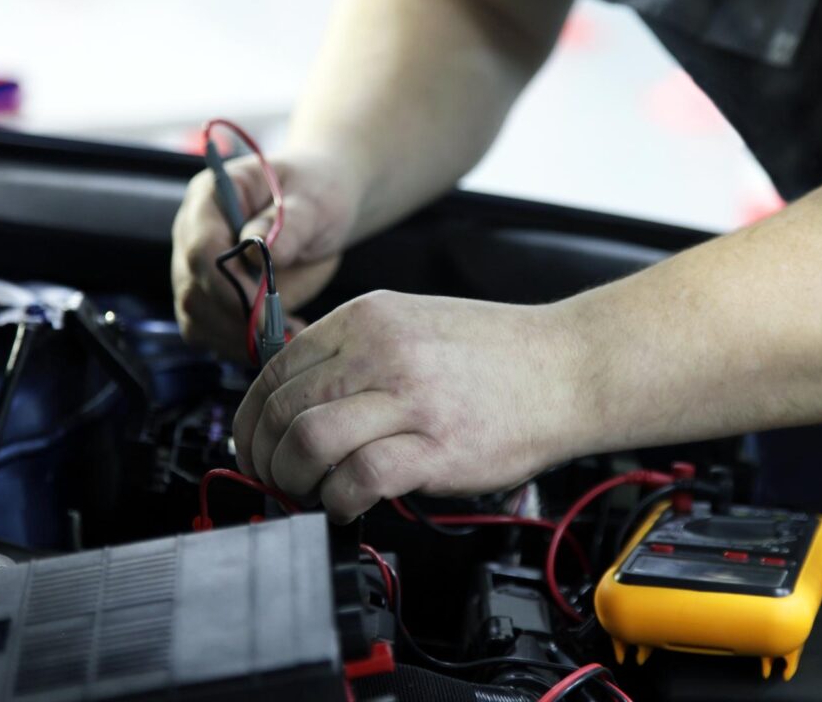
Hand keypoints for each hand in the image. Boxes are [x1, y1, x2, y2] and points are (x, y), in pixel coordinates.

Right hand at [171, 153, 358, 359]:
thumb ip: (289, 225)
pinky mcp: (212, 299)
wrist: (318, 208)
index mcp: (210, 199)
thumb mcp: (313, 202)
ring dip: (240, 340)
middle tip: (284, 335)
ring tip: (290, 337)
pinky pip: (213, 333)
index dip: (229, 284)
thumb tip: (262, 252)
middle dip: (237, 320)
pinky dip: (244, 346)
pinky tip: (282, 340)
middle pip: (193, 291)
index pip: (201, 248)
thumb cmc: (316, 194)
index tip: (266, 309)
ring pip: (197, 319)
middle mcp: (192, 236)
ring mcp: (197, 270)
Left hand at [232, 290, 592, 521]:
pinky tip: (350, 504)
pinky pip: (357, 480)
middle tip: (277, 480)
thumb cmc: (498, 353)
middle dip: (265, 458)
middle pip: (281, 410)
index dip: (251, 420)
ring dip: (294, 481)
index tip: (255, 447)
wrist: (570, 368)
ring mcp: (410, 398)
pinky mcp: (438, 447)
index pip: (273, 370)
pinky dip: (339, 502)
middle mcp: (381, 350)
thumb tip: (295, 403)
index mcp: (367, 318)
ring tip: (311, 493)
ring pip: (307, 442)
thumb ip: (355, 354)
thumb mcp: (414, 324)